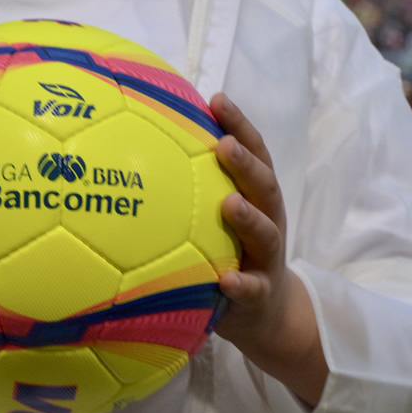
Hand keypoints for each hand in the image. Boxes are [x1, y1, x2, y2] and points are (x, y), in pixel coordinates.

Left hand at [209, 93, 327, 407]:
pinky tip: (225, 280)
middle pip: (264, 185)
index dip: (239, 125)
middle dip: (246, 163)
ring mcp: (267, 259)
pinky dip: (241, 284)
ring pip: (266, 234)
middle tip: (224, 145)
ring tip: (230, 204)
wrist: (267, 314)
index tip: (216, 98)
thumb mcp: (215, 219)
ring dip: (250, 218)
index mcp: (257, 198)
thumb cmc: (232, 253)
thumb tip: (143, 145)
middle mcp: (268, 221)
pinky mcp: (260, 296)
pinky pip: (252, 290)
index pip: (253, 153)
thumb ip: (193, 186)